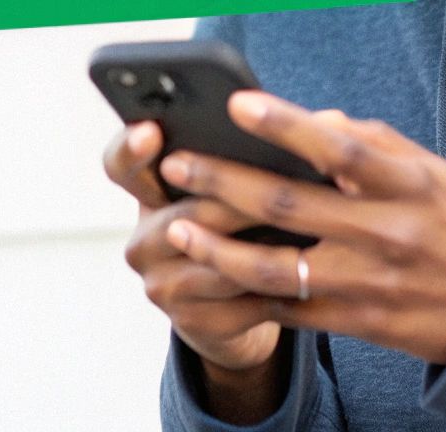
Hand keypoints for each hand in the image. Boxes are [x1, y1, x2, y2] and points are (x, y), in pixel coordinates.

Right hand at [102, 118, 288, 421]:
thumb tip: (325, 120)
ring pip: (218, 261)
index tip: (152, 131)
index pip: (120, 164)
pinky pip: (242, 302)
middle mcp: (143, 241)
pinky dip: (282, 286)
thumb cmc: (243, 228)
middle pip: (185, 214)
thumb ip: (254, 153)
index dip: (131, 147)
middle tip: (281, 184)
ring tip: (313, 228)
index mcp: (148, 195)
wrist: (235, 308)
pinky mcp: (193, 325)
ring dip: (267, 245)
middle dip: (236, 198)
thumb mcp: (233, 189)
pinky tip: (315, 274)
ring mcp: (162, 287)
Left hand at [156, 93, 445, 366]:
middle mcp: (386, 234)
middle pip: (288, 205)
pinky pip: (288, 309)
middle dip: (221, 182)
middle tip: (176, 164)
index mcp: (408, 185)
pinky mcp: (357, 323)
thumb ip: (370, 143)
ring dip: (216, 249)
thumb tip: (309, 118)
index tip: (237, 103)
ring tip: (177, 228)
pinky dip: (246, 292)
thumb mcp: (431, 171)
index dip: (286, 124)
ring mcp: (368, 284)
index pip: (339, 148)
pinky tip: (213, 275)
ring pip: (273, 267)